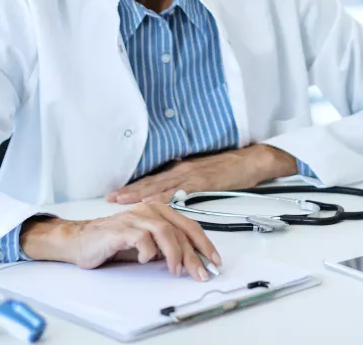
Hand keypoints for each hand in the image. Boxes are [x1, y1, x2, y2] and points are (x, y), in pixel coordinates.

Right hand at [19, 203, 220, 280]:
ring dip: (175, 254)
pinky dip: (148, 252)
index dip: (204, 243)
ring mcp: (135, 218)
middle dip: (194, 255)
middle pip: (181, 230)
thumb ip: (167, 246)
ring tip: (175, 270)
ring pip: (166, 232)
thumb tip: (192, 260)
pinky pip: (143, 239)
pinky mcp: (121, 229)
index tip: (214, 261)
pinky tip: (144, 260)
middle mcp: (149, 210)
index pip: (189, 225)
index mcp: (159, 211)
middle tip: (201, 273)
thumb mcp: (147, 244)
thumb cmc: (114, 242)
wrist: (81, 240)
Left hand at [107, 145, 298, 204]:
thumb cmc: (231, 167)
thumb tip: (175, 190)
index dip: (134, 187)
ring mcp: (191, 176)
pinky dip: (164, 197)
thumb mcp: (205, 172)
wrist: (251, 160)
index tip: (117, 194)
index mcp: (183, 169)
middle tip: (111, 198)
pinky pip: (179, 191)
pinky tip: (152, 203)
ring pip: (160, 186)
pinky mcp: (202, 183)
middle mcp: (183, 171)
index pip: (153, 179)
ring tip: (122, 201)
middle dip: (130, 191)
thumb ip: (188, 180)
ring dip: (139, 194)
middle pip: (151, 183)